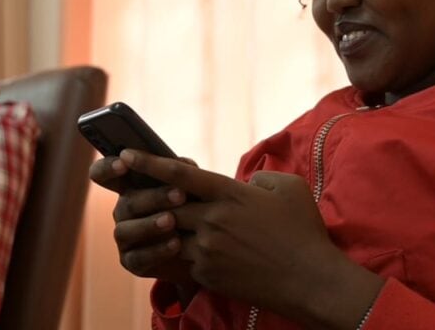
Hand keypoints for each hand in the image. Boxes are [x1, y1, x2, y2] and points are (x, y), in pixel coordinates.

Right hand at [89, 154, 199, 295]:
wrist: (204, 246)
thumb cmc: (193, 206)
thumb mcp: (190, 185)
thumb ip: (183, 172)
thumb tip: (184, 163)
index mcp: (128, 186)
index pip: (103, 173)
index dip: (108, 167)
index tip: (123, 163)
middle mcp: (122, 210)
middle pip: (126, 203)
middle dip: (153, 198)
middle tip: (180, 195)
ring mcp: (124, 236)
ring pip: (126, 231)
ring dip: (150, 225)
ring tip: (173, 221)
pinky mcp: (131, 261)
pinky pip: (139, 257)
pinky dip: (157, 250)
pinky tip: (177, 243)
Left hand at [120, 149, 382, 328]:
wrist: (309, 280)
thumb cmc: (303, 231)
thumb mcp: (287, 188)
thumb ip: (259, 178)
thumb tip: (245, 183)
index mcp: (230, 193)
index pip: (180, 173)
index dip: (149, 162)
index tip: (125, 154)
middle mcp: (213, 219)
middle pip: (166, 204)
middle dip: (146, 198)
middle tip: (129, 191)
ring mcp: (208, 248)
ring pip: (168, 233)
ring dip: (159, 228)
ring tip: (148, 223)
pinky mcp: (207, 273)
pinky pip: (181, 259)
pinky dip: (175, 252)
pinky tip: (171, 250)